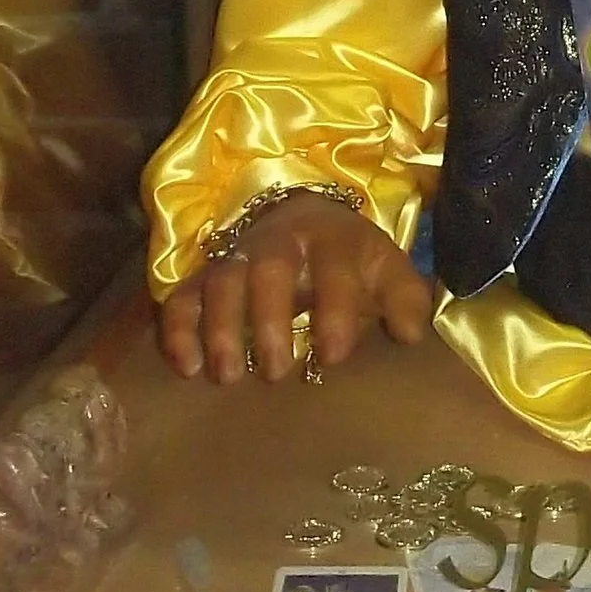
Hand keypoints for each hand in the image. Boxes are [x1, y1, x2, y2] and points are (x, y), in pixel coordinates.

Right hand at [157, 197, 434, 386]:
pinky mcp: (204, 276)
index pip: (335, 269)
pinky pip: (182, 295)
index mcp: (332, 240)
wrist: (303, 216)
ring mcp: (238, 256)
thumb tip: (411, 335)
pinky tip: (185, 366)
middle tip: (276, 370)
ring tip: (227, 375)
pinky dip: (179, 328)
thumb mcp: (386, 268)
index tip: (333, 355)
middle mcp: (281, 243)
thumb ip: (405, 299)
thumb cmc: (349, 257)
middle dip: (269, 320)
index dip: (335, 310)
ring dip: (221, 328)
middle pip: (270, 271)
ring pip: (222, 282)